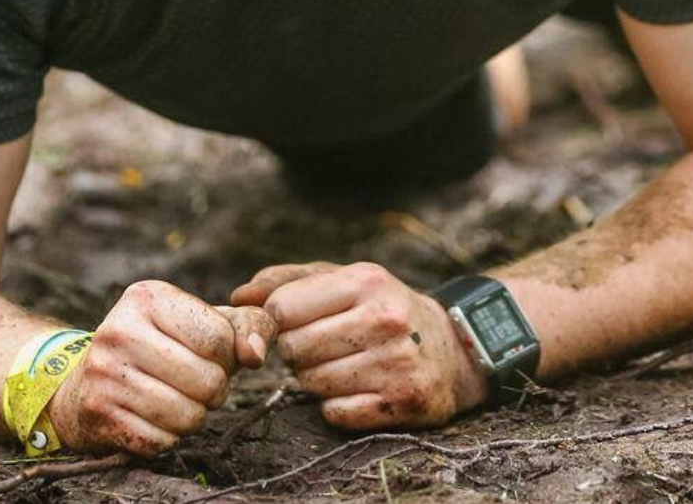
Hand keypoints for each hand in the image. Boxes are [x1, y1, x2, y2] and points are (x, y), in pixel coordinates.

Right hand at [46, 280, 276, 453]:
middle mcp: (119, 330)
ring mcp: (104, 373)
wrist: (85, 383)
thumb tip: (255, 355)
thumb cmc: (162, 348)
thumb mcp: (203, 322)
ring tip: (181, 401)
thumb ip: (248, 326)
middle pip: (208, 380)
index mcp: (147, 296)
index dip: (228, 356)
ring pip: (188, 416)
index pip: (219, 338)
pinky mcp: (97, 413)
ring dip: (195, 417)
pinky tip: (154, 418)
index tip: (210, 356)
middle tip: (198, 384)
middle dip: (215, 390)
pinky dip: (168, 437)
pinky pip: (162, 442)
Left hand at [231, 262, 488, 430]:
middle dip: (299, 352)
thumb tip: (239, 297)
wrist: (452, 348)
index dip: (277, 321)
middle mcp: (385, 318)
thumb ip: (288, 281)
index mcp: (366, 280)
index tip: (292, 324)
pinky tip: (360, 389)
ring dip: (317, 380)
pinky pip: (335, 413)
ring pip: (311, 384)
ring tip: (345, 365)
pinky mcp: (404, 402)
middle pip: (294, 349)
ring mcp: (398, 362)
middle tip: (324, 346)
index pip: (283, 308)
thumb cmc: (382, 309)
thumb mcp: (343, 279)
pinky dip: (337, 406)